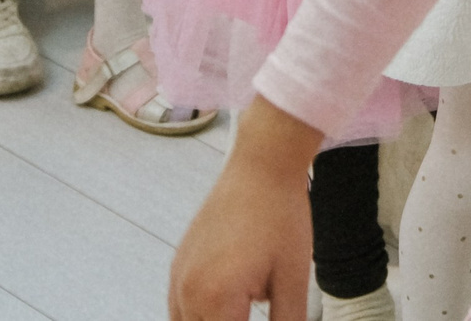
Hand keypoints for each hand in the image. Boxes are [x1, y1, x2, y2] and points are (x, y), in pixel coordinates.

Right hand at [168, 99, 321, 320]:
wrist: (262, 165)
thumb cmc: (280, 215)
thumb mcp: (293, 279)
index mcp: (214, 299)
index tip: (269, 315)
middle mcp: (187, 292)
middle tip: (255, 307)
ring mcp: (177, 278)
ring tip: (244, 308)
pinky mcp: (178, 265)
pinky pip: (179, 310)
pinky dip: (199, 317)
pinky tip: (228, 308)